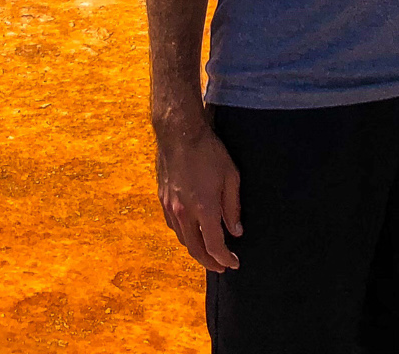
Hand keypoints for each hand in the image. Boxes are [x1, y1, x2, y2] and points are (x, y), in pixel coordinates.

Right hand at [155, 121, 242, 271]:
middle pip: (195, 249)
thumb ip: (233, 207)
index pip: (214, 246)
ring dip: (196, 250)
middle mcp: (184, 213)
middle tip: (221, 266)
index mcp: (204, 209)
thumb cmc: (209, 151)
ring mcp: (171, 207)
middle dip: (209, 262)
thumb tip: (236, 231)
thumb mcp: (231, 176)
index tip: (233, 263)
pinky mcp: (162, 199)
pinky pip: (173, 226)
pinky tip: (192, 233)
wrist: (179, 132)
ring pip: (182, 239)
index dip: (225, 258)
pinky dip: (184, 235)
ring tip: (208, 252)